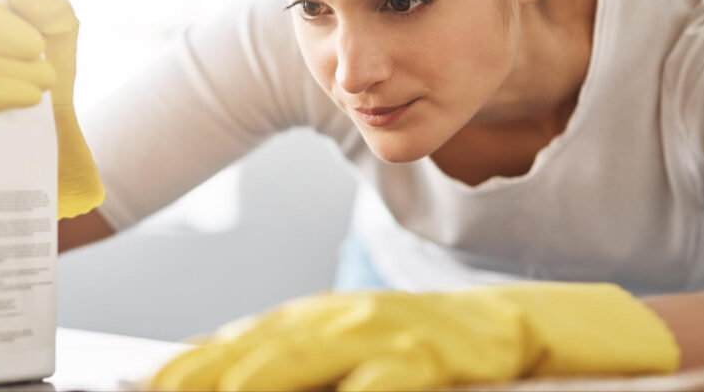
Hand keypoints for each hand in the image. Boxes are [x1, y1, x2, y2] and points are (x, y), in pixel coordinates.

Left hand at [149, 283, 679, 390]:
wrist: (550, 327)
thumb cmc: (459, 350)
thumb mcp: (381, 358)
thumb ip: (325, 371)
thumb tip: (257, 384)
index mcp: (332, 319)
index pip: (250, 338)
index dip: (197, 361)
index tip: (153, 381)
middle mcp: (353, 317)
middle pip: (265, 343)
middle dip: (206, 369)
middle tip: (160, 388)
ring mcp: (397, 329)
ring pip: (312, 351)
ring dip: (261, 372)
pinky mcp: (444, 347)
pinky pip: (392, 372)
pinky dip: (361, 386)